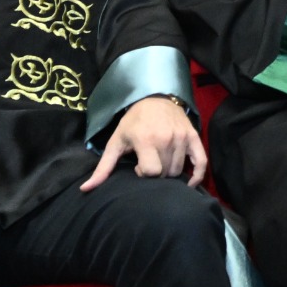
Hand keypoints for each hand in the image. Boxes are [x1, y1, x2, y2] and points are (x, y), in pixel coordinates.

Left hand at [83, 94, 205, 190]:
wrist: (155, 97)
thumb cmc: (133, 122)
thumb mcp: (115, 142)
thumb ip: (103, 167)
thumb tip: (85, 189)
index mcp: (146, 140)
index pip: (152, 172)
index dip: (144, 174)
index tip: (139, 166)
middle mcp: (166, 139)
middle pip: (165, 173)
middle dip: (156, 173)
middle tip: (150, 163)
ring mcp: (182, 138)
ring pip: (178, 170)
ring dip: (169, 172)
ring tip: (161, 162)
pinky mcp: (194, 137)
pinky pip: (201, 162)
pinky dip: (197, 176)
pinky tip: (188, 183)